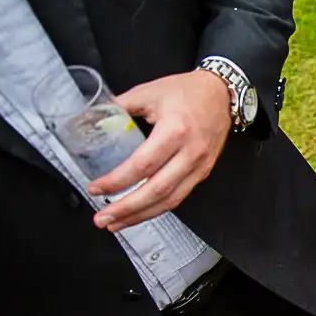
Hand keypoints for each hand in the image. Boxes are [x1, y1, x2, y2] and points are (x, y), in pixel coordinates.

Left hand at [88, 70, 231, 230]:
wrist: (222, 93)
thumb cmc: (187, 91)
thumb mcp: (148, 92)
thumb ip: (119, 107)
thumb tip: (93, 121)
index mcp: (174, 131)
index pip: (142, 165)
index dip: (117, 181)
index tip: (96, 188)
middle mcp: (190, 153)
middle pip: (157, 191)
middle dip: (127, 209)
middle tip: (103, 218)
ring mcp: (199, 166)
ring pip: (170, 200)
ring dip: (141, 215)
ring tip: (117, 223)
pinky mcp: (203, 172)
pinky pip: (180, 196)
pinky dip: (157, 208)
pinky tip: (140, 212)